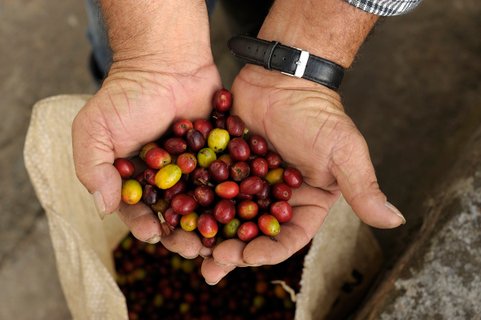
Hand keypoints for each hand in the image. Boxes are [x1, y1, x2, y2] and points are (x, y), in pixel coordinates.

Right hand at [72, 60, 220, 251]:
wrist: (166, 62)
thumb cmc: (126, 96)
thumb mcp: (94, 130)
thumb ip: (93, 168)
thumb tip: (103, 208)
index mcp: (135, 179)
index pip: (138, 211)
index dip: (145, 225)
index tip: (154, 235)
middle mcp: (165, 179)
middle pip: (175, 214)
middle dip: (183, 234)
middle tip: (196, 249)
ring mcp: (194, 169)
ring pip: (203, 204)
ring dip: (211, 224)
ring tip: (220, 241)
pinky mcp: (219, 156)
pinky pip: (225, 180)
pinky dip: (232, 197)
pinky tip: (240, 213)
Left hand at [200, 66, 404, 283]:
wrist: (284, 77)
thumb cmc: (318, 114)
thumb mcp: (345, 151)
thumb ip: (363, 188)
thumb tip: (396, 221)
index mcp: (305, 203)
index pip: (287, 237)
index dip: (268, 251)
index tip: (246, 258)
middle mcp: (275, 200)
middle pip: (253, 234)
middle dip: (232, 252)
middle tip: (210, 265)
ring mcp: (248, 184)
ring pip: (226, 216)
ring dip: (208, 235)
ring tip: (186, 248)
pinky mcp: (225, 167)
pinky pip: (207, 189)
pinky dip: (193, 202)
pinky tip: (174, 214)